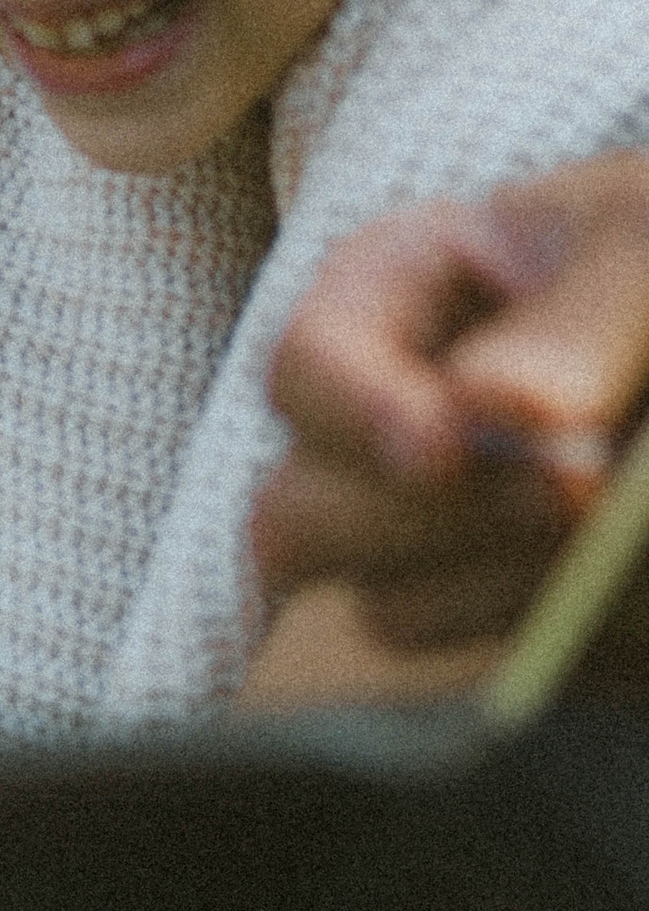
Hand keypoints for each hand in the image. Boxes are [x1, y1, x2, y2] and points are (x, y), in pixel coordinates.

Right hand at [253, 160, 648, 653]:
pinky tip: (631, 573)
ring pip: (389, 607)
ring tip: (620, 524)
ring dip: (508, 583)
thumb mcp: (641, 247)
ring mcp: (428, 532)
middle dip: (423, 521)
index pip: (304, 368)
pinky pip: (494, 663)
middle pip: (295, 516)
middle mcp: (381, 423)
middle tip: (575, 489)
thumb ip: (578, 322)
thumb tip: (501, 409)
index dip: (357, 413)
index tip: (448, 447)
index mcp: (387, 296)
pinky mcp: (502, 611)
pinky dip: (563, 629)